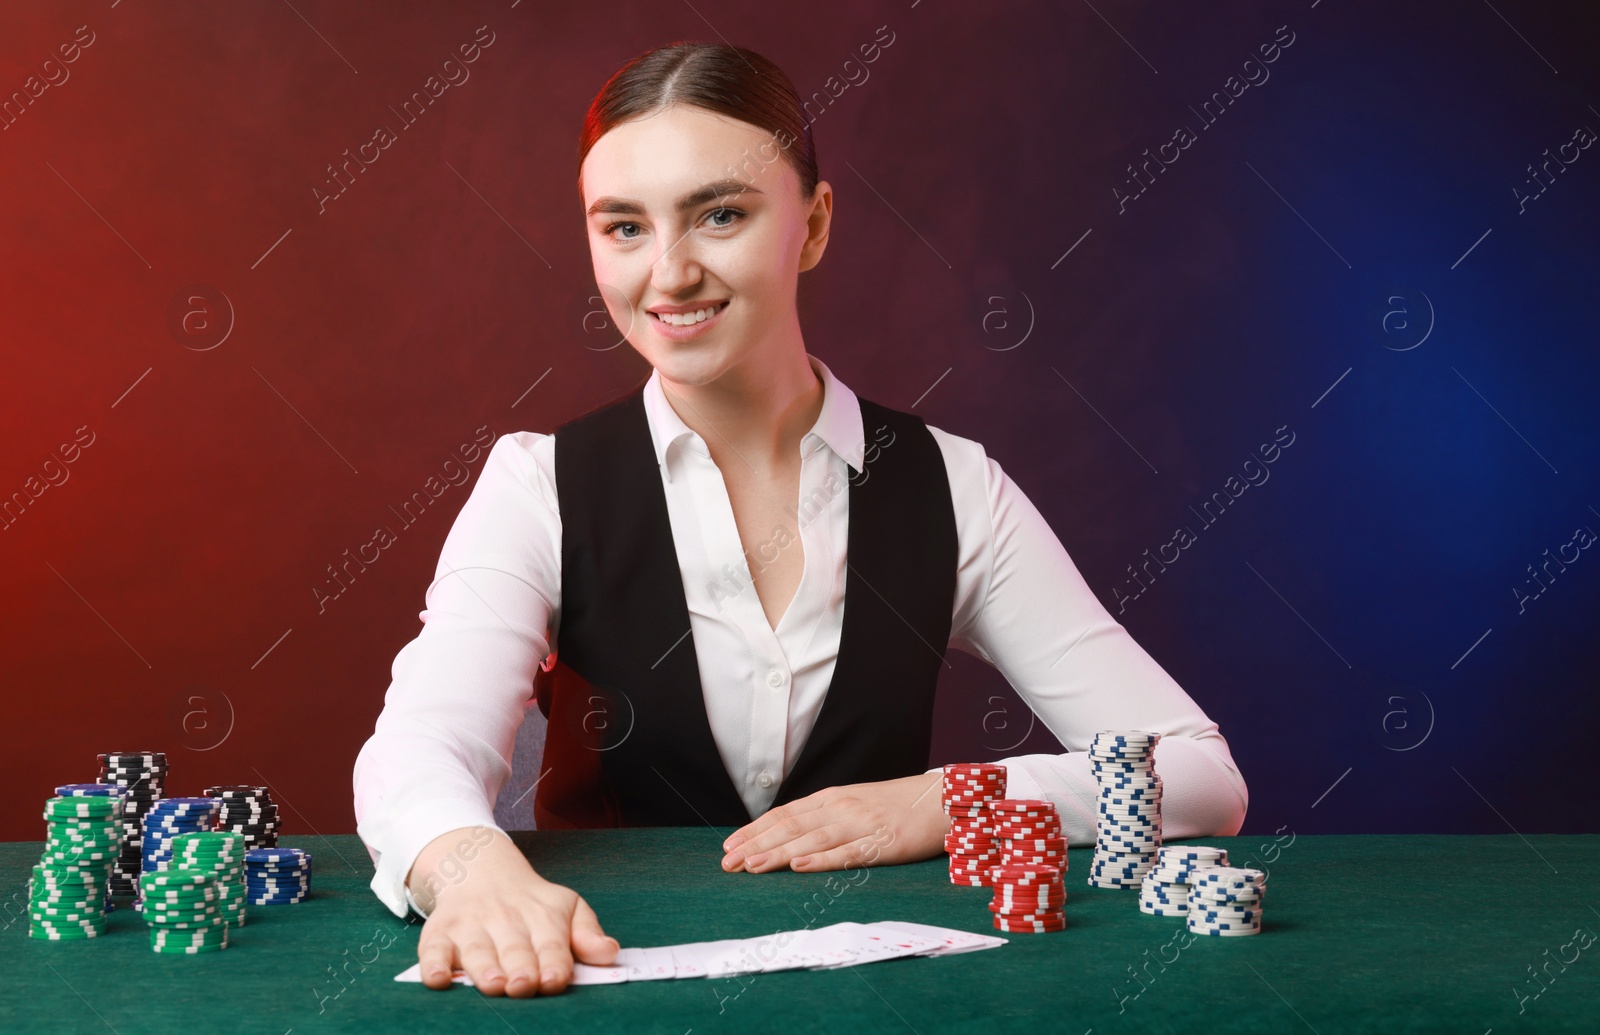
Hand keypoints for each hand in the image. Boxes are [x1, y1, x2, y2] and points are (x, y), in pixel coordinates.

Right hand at [408, 826, 618, 996]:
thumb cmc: (531, 903)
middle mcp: (505, 920)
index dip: (553, 962)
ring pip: (477, 950)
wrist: (480, 869)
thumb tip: (610, 952)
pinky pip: (432, 949)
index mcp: (542, 916)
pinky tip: (438, 978)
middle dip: (519, 968)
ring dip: (484, 968)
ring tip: (493, 984)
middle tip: (522, 986)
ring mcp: (471, 925)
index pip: (551, 942)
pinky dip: (433, 964)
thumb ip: (587, 933)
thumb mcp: (566, 907)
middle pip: (514, 948)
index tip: (555, 980)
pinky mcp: (439, 932)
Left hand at [720, 772, 948, 873]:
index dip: (754, 830)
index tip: (729, 845)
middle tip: (728, 862)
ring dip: (779, 853)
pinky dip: (822, 859)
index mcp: (831, 798)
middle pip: (791, 826)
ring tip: (752, 865)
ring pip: (812, 839)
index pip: (784, 814)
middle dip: (756, 845)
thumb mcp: (854, 803)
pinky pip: (848, 853)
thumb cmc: (896, 805)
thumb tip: (788, 834)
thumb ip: (824, 816)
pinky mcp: (883, 843)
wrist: (941, 799)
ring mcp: (861, 824)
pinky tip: (800, 865)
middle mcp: (841, 808)